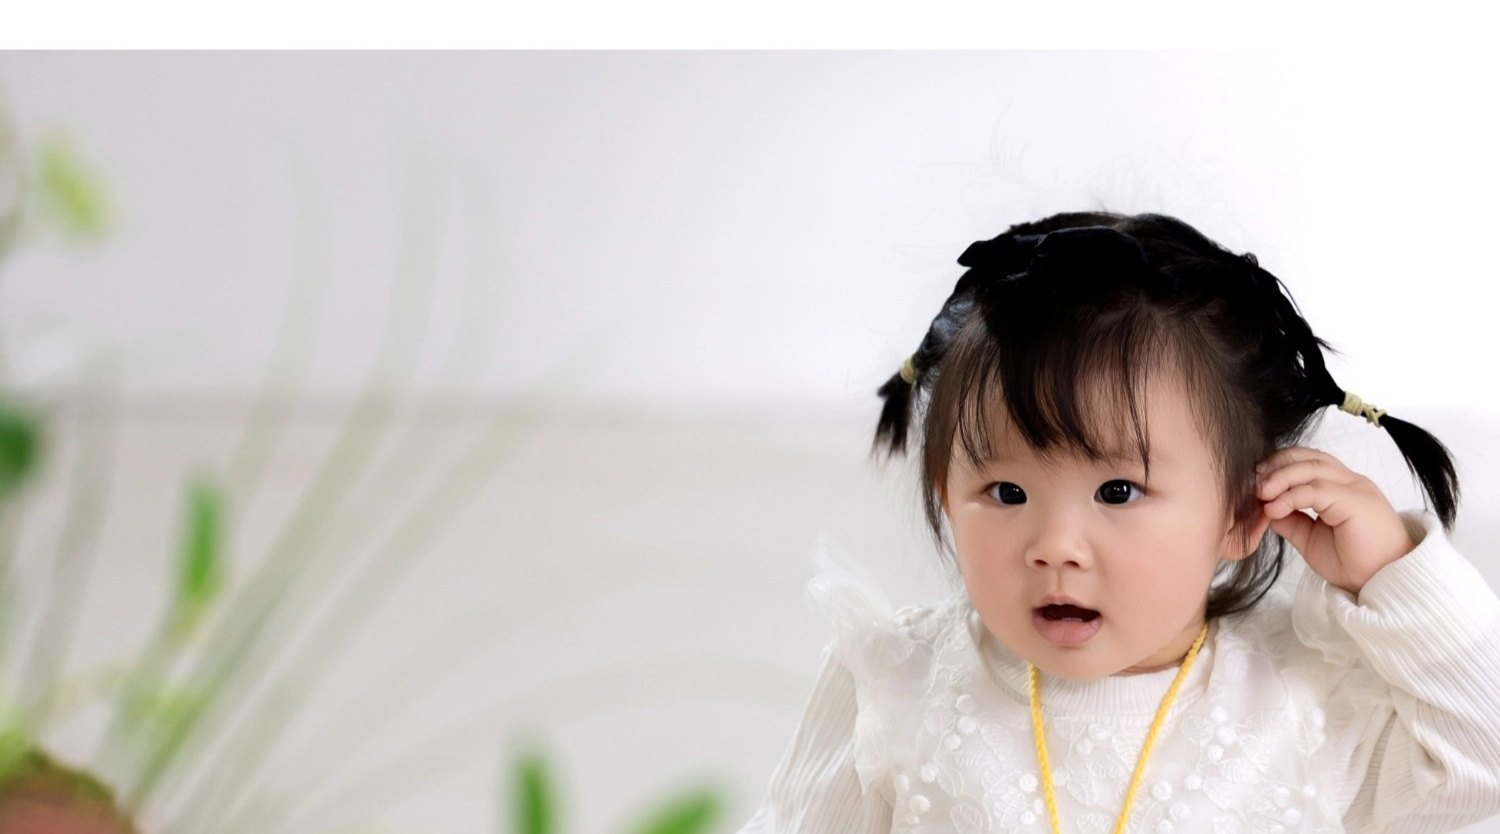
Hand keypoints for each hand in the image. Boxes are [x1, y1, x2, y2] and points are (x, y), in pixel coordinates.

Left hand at [1256, 447, 1417, 595]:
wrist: (1382, 584)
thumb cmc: (1354, 563)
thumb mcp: (1310, 539)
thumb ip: (1291, 520)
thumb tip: (1266, 508)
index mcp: (1343, 487)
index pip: (1310, 461)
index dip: (1281, 464)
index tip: (1256, 479)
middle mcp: (1352, 483)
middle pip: (1310, 458)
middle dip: (1277, 465)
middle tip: (1254, 482)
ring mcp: (1357, 490)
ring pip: (1312, 468)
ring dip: (1281, 478)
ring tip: (1260, 494)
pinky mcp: (1357, 503)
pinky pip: (1317, 490)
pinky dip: (1291, 496)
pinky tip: (1274, 508)